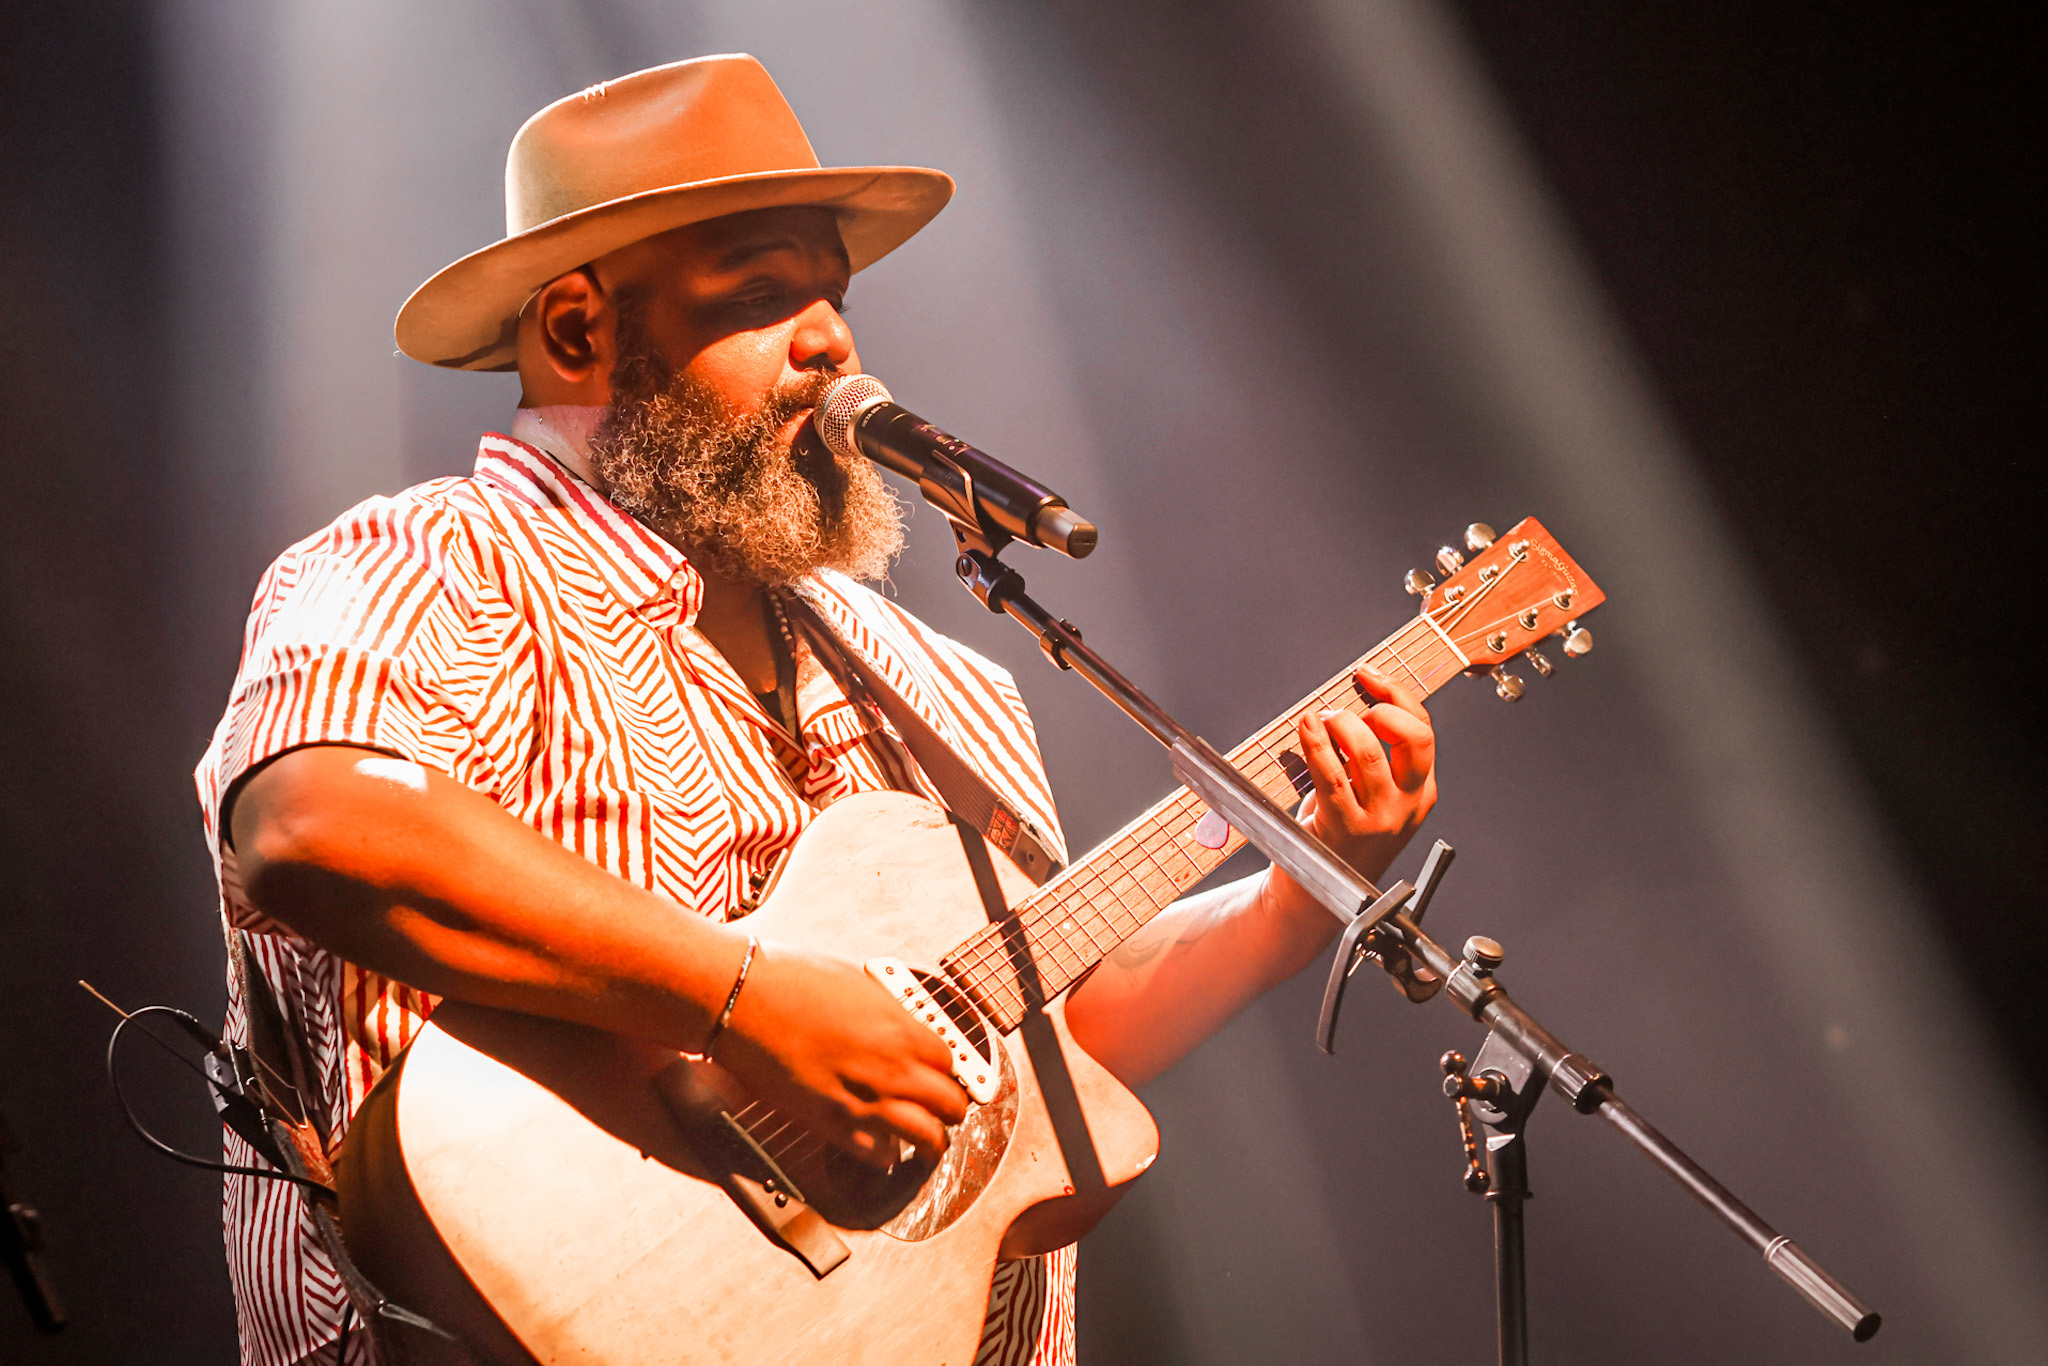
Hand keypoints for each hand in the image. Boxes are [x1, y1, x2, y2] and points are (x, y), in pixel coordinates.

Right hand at [710, 943, 969, 1168]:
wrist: (742, 999)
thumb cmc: (791, 980)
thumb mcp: (858, 984)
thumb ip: (890, 1014)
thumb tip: (905, 1028)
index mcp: (901, 1030)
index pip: (950, 1063)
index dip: (946, 1069)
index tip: (939, 1072)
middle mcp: (891, 1069)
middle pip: (950, 1104)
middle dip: (950, 1107)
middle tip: (942, 1107)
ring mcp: (863, 1101)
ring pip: (926, 1138)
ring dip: (931, 1140)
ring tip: (926, 1139)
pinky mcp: (831, 1125)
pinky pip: (878, 1155)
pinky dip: (884, 1153)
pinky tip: (880, 1143)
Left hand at [1276, 666, 1437, 907]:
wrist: (1315, 895)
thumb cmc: (1336, 835)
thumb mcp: (1368, 794)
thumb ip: (1372, 755)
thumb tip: (1352, 702)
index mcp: (1421, 792)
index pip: (1423, 730)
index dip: (1396, 695)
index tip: (1367, 676)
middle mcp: (1408, 805)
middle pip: (1411, 737)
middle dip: (1378, 709)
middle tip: (1344, 713)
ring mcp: (1380, 820)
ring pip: (1369, 752)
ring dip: (1340, 725)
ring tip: (1320, 722)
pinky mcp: (1347, 829)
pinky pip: (1333, 775)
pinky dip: (1317, 743)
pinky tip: (1306, 727)